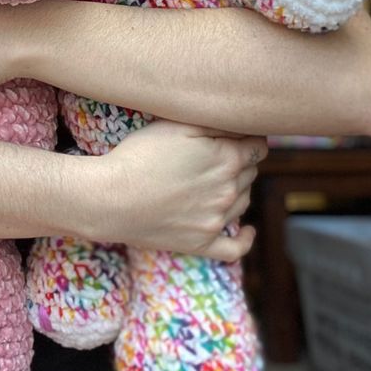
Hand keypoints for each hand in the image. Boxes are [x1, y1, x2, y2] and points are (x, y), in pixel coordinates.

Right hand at [90, 120, 266, 258]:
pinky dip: (246, 238)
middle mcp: (230, 190)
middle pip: (251, 172)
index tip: (236, 135)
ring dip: (237, 189)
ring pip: (244, 201)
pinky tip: (247, 230)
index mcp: (228, 159)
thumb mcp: (178, 125)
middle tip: (214, 154)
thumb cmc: (140, 155)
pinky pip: (236, 247)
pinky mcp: (202, 243)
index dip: (249, 138)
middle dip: (241, 161)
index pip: (258, 147)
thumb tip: (245, 125)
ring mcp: (217, 219)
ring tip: (212, 180)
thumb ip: (217, 123)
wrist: (111, 198)